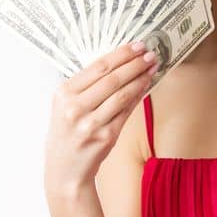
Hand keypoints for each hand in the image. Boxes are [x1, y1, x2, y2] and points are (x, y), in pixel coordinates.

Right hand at [44, 41, 158, 195]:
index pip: (97, 67)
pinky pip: (127, 111)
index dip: (121, 54)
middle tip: (150, 53)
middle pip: (112, 78)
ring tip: (152, 66)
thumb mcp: (66, 106)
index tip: (137, 45)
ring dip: (141, 77)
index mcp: (63, 94)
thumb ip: (87, 86)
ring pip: (122, 93)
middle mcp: (74, 107)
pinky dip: (138, 95)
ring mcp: (90, 123)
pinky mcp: (105, 136)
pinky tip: (146, 85)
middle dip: (135, 63)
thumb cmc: (68, 133)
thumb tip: (119, 63)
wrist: (65, 170)